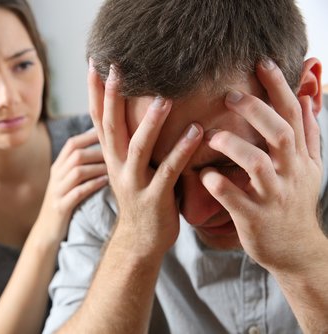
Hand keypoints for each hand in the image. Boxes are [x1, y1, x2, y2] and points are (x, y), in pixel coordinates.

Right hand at [39, 128, 107, 241]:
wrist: (46, 233)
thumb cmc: (64, 204)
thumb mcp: (67, 182)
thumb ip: (80, 166)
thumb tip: (104, 148)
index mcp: (58, 167)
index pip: (73, 144)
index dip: (91, 135)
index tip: (111, 131)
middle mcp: (56, 176)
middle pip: (76, 155)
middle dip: (99, 151)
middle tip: (119, 152)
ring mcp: (57, 192)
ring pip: (77, 172)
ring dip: (98, 168)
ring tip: (116, 167)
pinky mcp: (61, 207)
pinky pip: (77, 193)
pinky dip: (93, 185)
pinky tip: (106, 183)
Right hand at [88, 61, 202, 251]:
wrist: (140, 240)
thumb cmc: (140, 197)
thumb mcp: (127, 167)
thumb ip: (130, 141)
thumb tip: (141, 109)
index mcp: (110, 156)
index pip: (98, 118)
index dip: (95, 91)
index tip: (96, 63)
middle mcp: (116, 166)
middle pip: (110, 127)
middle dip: (113, 97)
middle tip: (118, 68)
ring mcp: (133, 183)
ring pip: (137, 148)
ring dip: (150, 123)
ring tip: (163, 98)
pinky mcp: (154, 198)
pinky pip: (168, 171)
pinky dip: (181, 150)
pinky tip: (196, 131)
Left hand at [200, 59, 323, 271]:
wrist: (295, 249)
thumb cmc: (295, 202)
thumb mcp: (309, 168)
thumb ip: (306, 135)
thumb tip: (305, 99)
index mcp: (300, 158)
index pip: (292, 115)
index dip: (279, 88)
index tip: (262, 62)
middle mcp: (290, 174)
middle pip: (279, 134)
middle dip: (255, 111)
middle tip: (229, 94)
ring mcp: (273, 196)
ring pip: (258, 165)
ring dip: (234, 145)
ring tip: (211, 136)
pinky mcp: (254, 218)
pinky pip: (235, 198)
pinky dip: (219, 185)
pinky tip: (204, 175)